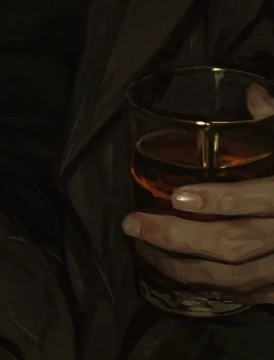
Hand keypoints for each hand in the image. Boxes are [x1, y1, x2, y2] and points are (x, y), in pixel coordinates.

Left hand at [122, 83, 273, 304]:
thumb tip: (252, 95)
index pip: (257, 201)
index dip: (218, 201)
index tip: (176, 196)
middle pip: (232, 246)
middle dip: (177, 238)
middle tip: (134, 224)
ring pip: (232, 278)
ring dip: (181, 267)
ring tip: (143, 247)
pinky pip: (243, 295)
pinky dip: (208, 286)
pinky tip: (177, 272)